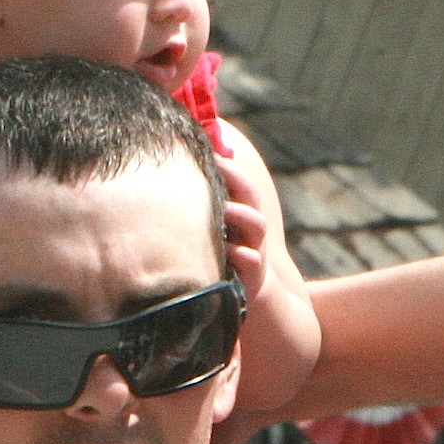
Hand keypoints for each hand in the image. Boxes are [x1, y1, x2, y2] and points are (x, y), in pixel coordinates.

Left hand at [217, 155, 267, 303]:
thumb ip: (209, 204)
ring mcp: (254, 248)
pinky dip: (241, 255)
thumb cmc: (222, 253)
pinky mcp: (251, 273)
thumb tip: (185, 170)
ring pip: (257, 225)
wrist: (245, 290)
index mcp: (242, 211)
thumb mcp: (217, 227)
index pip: (240, 181)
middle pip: (251, 196)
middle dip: (237, 178)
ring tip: (224, 207)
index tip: (210, 152)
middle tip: (219, 165)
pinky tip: (228, 251)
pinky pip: (251, 261)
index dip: (229, 166)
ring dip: (241, 213)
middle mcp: (251, 227)